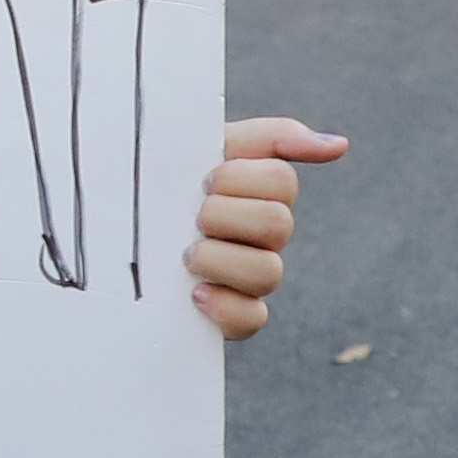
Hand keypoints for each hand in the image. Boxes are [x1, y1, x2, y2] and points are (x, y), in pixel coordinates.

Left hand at [182, 113, 343, 336]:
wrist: (119, 222)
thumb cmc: (165, 180)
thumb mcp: (206, 145)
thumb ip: (272, 138)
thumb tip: (338, 146)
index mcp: (262, 192)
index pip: (282, 181)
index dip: (240, 179)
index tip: (203, 179)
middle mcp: (265, 236)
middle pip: (278, 224)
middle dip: (225, 216)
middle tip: (193, 217)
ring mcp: (252, 278)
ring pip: (269, 273)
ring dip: (220, 260)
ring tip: (186, 256)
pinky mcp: (236, 316)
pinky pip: (253, 319)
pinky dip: (224, 307)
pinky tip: (194, 292)